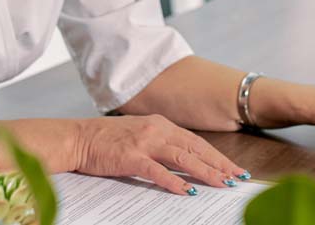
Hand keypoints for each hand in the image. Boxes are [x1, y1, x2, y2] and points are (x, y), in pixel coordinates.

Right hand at [73, 114, 249, 194]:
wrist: (77, 138)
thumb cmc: (106, 140)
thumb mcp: (139, 135)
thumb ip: (161, 144)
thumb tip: (186, 161)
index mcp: (160, 124)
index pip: (196, 142)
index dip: (217, 156)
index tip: (234, 169)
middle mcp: (156, 130)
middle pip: (196, 149)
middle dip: (219, 165)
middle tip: (237, 178)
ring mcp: (144, 142)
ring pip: (183, 158)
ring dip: (205, 172)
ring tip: (221, 184)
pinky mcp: (131, 156)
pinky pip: (157, 170)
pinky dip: (174, 181)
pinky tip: (187, 190)